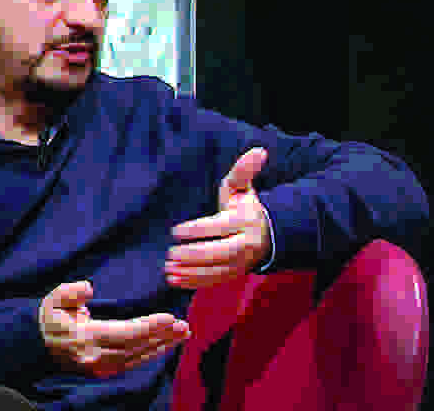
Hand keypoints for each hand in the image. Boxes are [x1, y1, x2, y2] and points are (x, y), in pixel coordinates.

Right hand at [39, 281, 189, 378]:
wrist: (37, 346)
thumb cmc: (50, 318)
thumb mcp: (53, 299)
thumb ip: (70, 292)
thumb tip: (89, 289)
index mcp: (85, 338)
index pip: (125, 333)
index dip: (149, 326)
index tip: (169, 317)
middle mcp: (96, 357)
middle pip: (137, 347)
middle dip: (163, 337)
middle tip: (184, 325)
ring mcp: (101, 367)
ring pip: (138, 357)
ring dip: (162, 346)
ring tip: (182, 334)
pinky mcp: (105, 370)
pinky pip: (134, 362)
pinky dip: (152, 353)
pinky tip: (165, 344)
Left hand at [165, 147, 271, 288]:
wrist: (265, 232)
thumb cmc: (243, 205)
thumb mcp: (241, 187)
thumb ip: (244, 170)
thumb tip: (259, 151)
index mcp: (245, 220)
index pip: (220, 227)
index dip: (197, 230)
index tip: (175, 230)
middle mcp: (247, 244)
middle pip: (220, 253)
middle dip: (194, 255)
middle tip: (170, 253)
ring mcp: (242, 262)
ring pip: (217, 271)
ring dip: (191, 273)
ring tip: (168, 270)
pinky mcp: (235, 274)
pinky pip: (214, 281)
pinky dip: (194, 283)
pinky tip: (174, 280)